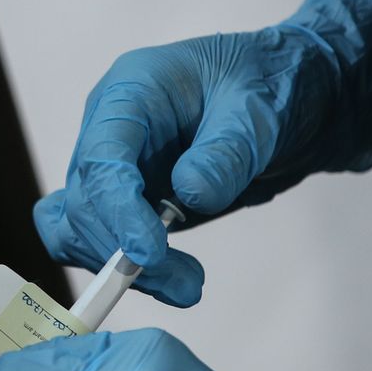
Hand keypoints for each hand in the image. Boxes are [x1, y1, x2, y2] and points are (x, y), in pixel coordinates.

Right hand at [38, 0, 371, 305]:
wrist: (291, 94)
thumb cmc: (270, 83)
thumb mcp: (260, 111)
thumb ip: (227, 152)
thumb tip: (190, 195)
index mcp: (129, 92)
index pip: (101, 158)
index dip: (117, 211)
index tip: (149, 254)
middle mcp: (110, 129)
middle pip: (84, 201)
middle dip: (123, 250)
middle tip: (187, 285)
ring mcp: (116, 166)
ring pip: (81, 227)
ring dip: (122, 266)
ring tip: (188, 287)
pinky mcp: (127, 199)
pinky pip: (99, 238)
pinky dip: (124, 266)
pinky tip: (167, 279)